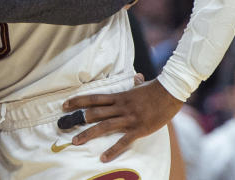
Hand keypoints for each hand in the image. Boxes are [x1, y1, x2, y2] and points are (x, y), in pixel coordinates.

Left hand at [62, 79, 182, 161]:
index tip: (65, 105)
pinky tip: (103, 157)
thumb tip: (137, 78)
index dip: (78, 101)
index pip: (94, 98)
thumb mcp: (143, 86)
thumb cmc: (157, 89)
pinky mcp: (138, 128)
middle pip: (95, 113)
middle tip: (63, 126)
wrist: (171, 92)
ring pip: (104, 126)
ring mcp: (129, 118)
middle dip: (78, 120)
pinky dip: (113, 150)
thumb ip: (136, 84)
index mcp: (120, 96)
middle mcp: (121, 107)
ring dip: (88, 134)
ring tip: (75, 141)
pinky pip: (123, 141)